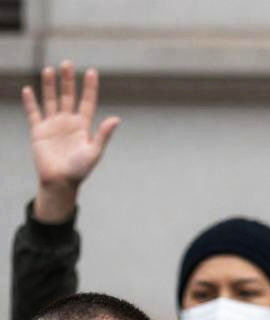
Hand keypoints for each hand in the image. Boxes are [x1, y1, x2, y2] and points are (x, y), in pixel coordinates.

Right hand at [22, 62, 119, 222]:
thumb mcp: (95, 152)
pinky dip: (30, 102)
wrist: (61, 182)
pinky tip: (29, 90)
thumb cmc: (80, 170)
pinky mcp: (39, 131)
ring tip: (49, 70)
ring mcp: (53, 126)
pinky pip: (33, 113)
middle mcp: (68, 123)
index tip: (91, 72)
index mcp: (83, 127)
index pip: (87, 102)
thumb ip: (104, 134)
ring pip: (51, 100)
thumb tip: (116, 119)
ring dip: (50, 85)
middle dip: (68, 80)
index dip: (89, 88)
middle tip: (67, 63)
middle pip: (68, 96)